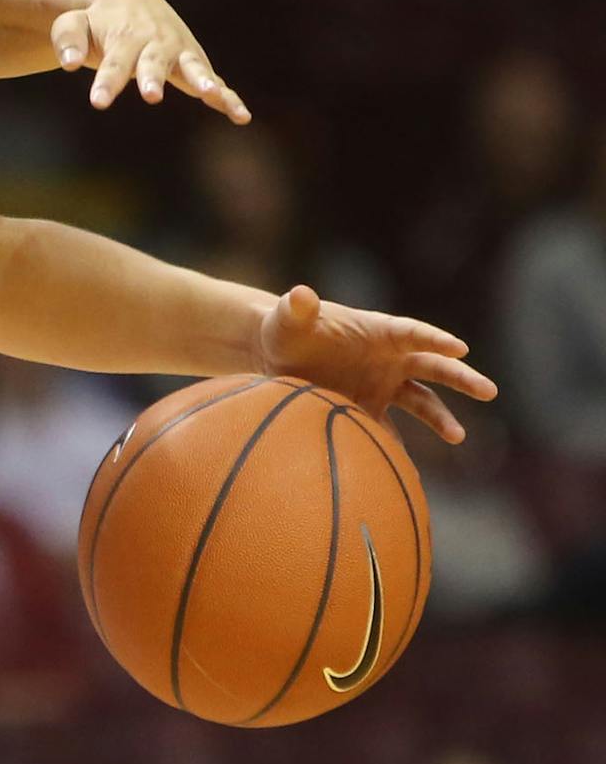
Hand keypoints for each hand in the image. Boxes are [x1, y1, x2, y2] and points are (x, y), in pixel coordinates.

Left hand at [52, 0, 249, 122]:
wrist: (131, 1)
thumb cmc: (96, 20)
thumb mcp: (73, 23)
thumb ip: (67, 40)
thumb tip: (67, 63)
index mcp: (127, 34)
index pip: (115, 61)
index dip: (107, 81)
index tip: (98, 101)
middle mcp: (157, 43)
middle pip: (154, 62)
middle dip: (153, 78)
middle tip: (150, 96)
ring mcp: (180, 52)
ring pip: (193, 66)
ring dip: (202, 80)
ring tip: (211, 95)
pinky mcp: (194, 63)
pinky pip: (214, 82)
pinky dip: (228, 97)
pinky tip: (241, 117)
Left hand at [253, 284, 496, 443]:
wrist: (275, 355)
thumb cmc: (286, 329)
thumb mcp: (289, 318)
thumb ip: (297, 308)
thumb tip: (300, 294)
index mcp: (378, 331)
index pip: (414, 333)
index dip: (435, 339)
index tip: (459, 348)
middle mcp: (389, 358)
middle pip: (434, 367)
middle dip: (461, 378)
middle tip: (489, 391)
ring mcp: (382, 385)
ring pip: (421, 402)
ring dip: (441, 419)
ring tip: (458, 436)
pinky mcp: (367, 409)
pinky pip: (389, 429)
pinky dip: (397, 448)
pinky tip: (407, 468)